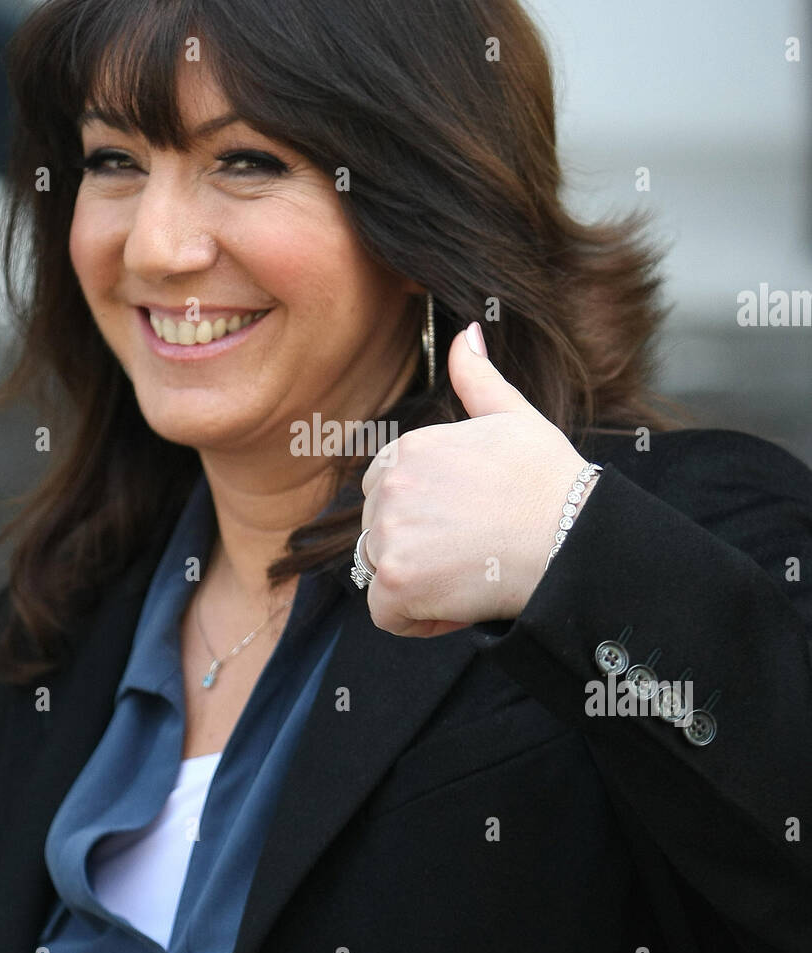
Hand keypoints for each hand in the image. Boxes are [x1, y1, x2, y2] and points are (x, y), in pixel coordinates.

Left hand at [358, 322, 596, 637]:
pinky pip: (386, 614)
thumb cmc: (550, 482)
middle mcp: (391, 485)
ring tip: (472, 576)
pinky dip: (419, 620)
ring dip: (419, 585)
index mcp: (409, 448)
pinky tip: (460, 604)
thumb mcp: (515, 418)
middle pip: (378, 534)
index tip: (470, 525)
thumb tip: (468, 332)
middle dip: (417, 550)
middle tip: (476, 553)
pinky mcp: (396, 580)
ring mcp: (390, 532)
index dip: (425, 517)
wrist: (574, 536)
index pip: (386, 494)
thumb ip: (478, 379)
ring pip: (381, 573)